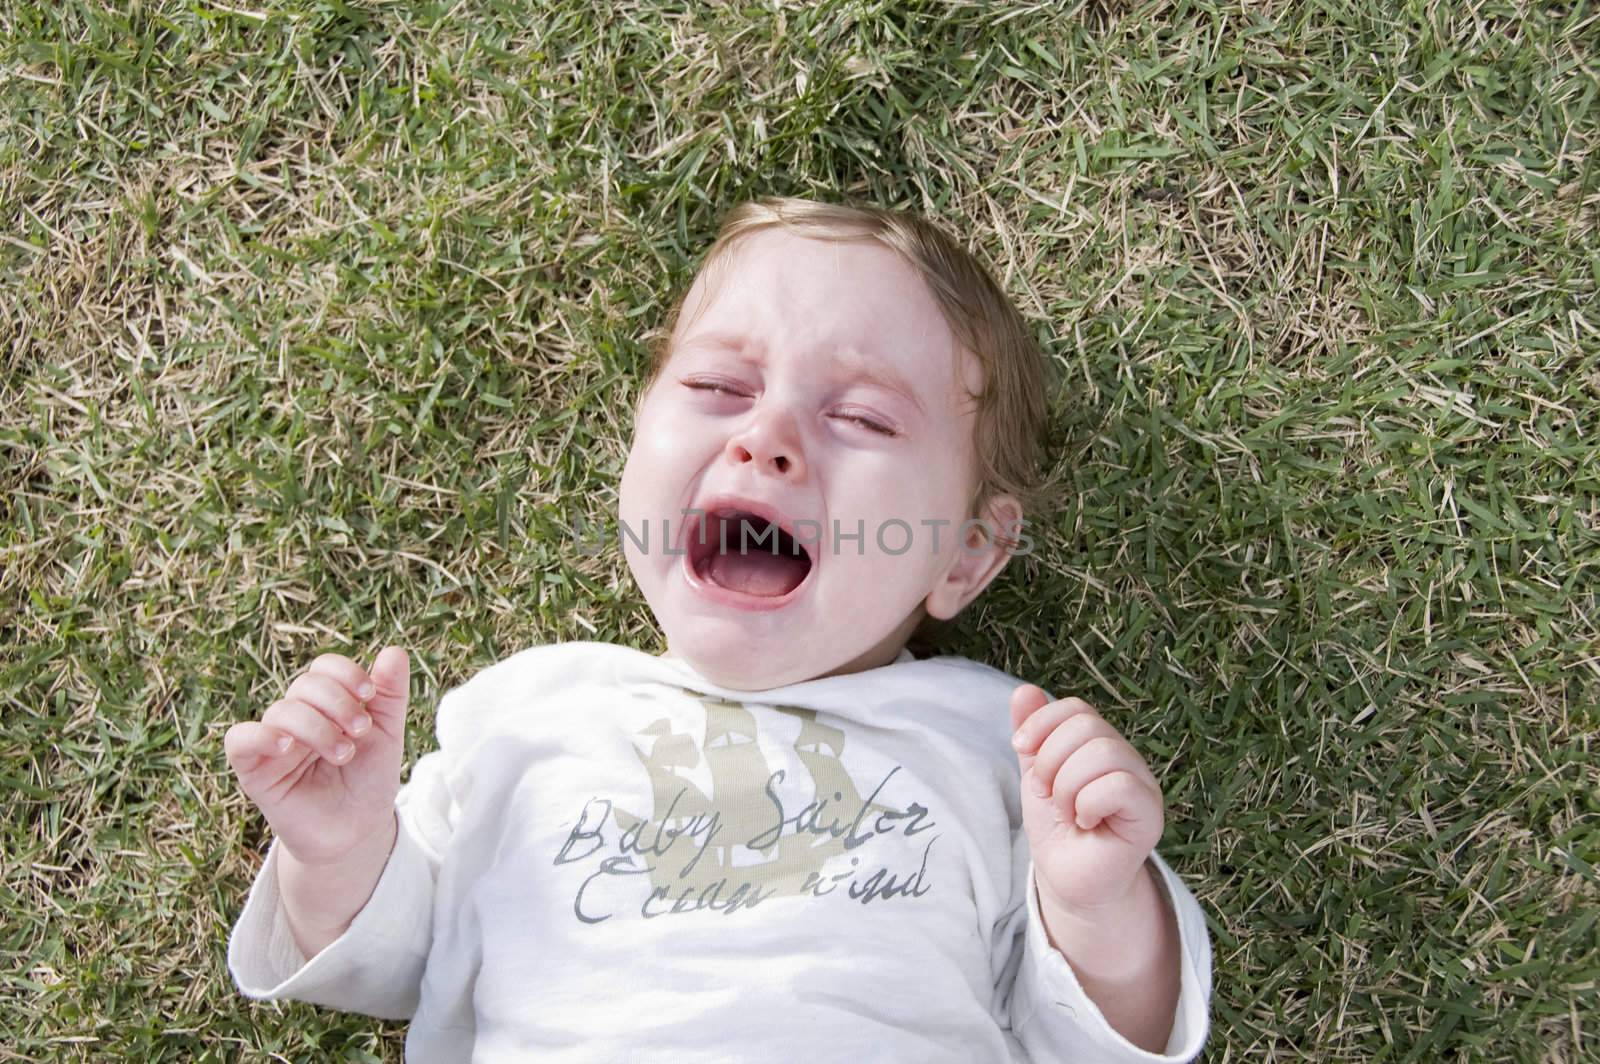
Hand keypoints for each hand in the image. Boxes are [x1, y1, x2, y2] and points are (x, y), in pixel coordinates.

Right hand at [224, 647, 409, 865]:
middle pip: (305, 684)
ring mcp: (273, 741)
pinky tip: (287, 746)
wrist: (357, 830)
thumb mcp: (387, 733)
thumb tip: (395, 651)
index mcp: (327, 703)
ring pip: (281, 710)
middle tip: (361, 732)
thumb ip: (390, 694)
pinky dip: (261, 735)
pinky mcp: (254, 769)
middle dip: (338, 703)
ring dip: (317, 727)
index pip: (324, 668)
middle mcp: (297, 716)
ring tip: (344, 753)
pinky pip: (239, 739)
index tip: (369, 694)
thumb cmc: (369, 780)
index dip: (345, 673)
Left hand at [1009, 684, 1163, 913]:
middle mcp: (1126, 757)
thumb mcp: (1036, 774)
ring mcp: (1142, 784)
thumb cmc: (1057, 827)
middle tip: (1050, 795)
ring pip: (1103, 752)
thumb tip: (1024, 689)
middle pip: (1086, 726)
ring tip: (1068, 811)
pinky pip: (1120, 785)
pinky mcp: (1149, 814)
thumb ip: (1033, 735)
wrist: (1066, 878)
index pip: (1075, 708)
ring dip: (1067, 786)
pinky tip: (1086, 821)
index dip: (1042, 723)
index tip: (1020, 748)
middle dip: (1051, 761)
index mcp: (1100, 743)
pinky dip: (1089, 803)